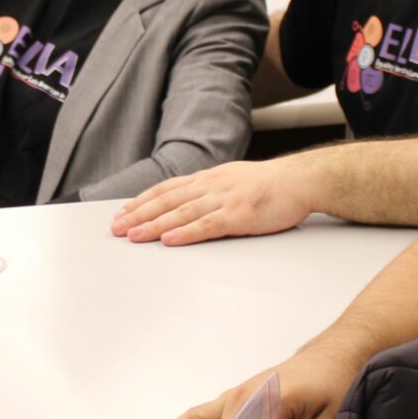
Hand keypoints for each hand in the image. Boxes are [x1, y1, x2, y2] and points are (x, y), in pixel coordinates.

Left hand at [110, 158, 318, 244]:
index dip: (142, 201)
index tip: (123, 213)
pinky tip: (169, 240)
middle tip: (117, 228)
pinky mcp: (238, 216)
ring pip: (181, 214)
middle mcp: (210, 187)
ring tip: (133, 235)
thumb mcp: (233, 179)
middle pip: (167, 201)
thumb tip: (189, 199)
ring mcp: (223, 200)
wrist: (300, 180)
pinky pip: (206, 226)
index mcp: (208, 178)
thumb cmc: (271, 184)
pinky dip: (185, 233)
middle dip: (139, 215)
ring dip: (153, 225)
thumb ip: (211, 189)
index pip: (167, 189)